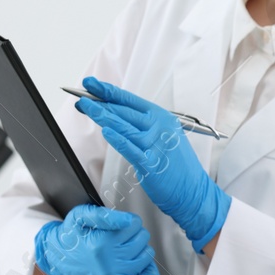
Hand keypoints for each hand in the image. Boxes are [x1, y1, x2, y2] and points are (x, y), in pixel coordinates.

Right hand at [34, 204, 159, 274]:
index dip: (130, 221)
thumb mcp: (81, 216)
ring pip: (147, 255)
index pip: (134, 224)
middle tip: (122, 237)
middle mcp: (108, 262)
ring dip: (142, 249)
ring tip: (126, 249)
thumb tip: (128, 221)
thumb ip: (104, 215)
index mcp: (100, 244)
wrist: (62, 258)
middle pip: (142, 238)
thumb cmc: (74, 236)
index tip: (122, 224)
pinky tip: (140, 263)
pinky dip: (149, 270)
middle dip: (136, 233)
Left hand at [76, 76, 229, 251]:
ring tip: (85, 107)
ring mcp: (155, 145)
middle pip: (124, 111)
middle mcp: (159, 127)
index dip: (108, 91)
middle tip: (81, 96)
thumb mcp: (165, 136)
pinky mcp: (151, 163)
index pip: (130, 100)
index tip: (91, 84)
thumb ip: (144, 125)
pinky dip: (118, 139)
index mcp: (162, 118)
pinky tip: (106, 132)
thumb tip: (116, 115)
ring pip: (124, 126)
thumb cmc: (177, 165)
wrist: (193, 190)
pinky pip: (131, 149)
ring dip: (102, 115)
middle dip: (99, 102)